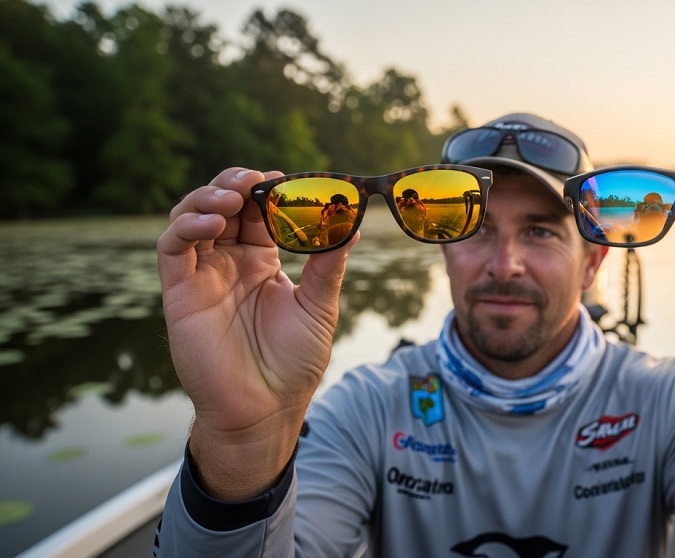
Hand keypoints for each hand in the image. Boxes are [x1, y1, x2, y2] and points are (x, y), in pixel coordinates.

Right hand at [157, 167, 356, 498]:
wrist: (264, 410)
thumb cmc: (293, 365)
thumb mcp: (319, 307)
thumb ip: (329, 264)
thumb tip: (353, 224)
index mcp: (261, 262)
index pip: (258, 212)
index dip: (267, 191)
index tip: (285, 179)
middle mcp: (229, 263)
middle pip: (223, 205)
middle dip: (236, 184)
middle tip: (256, 180)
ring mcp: (202, 275)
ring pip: (192, 217)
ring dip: (208, 197)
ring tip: (233, 195)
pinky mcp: (180, 292)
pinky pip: (172, 247)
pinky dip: (187, 226)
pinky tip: (214, 222)